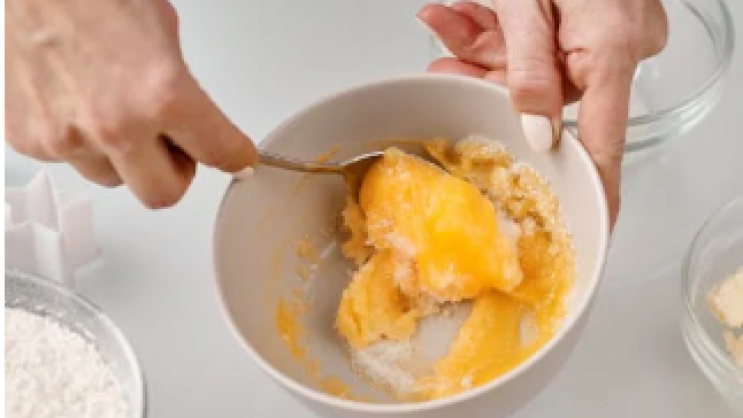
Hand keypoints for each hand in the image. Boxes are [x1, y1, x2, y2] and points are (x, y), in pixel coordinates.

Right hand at [6, 0, 254, 207]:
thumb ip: (184, 90)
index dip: (235, 157)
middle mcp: (116, 125)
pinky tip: (78, 102)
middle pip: (163, 195)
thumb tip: (198, 124)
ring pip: (115, 180)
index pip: (219, 153)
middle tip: (173, 144)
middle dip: (175, 172)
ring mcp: (68, 137)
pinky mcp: (30, 140)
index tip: (237, 161)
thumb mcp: (163, 34)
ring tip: (115, 110)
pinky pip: (73, 161)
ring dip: (125, 158)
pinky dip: (81, 140)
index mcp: (162, 94)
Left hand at [419, 0, 667, 224]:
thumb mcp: (529, 2)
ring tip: (447, 19)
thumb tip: (536, 131)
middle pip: (548, 97)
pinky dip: (496, 33)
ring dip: (484, 48)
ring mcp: (599, 36)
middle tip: (448, 56)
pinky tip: (460, 15)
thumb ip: (527, 70)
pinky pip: (535, 44)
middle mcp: (613, 47)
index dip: (598, 189)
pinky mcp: (583, 25)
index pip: (605, 142)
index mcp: (612, 48)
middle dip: (491, 78)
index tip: (592, 229)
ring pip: (533, 69)